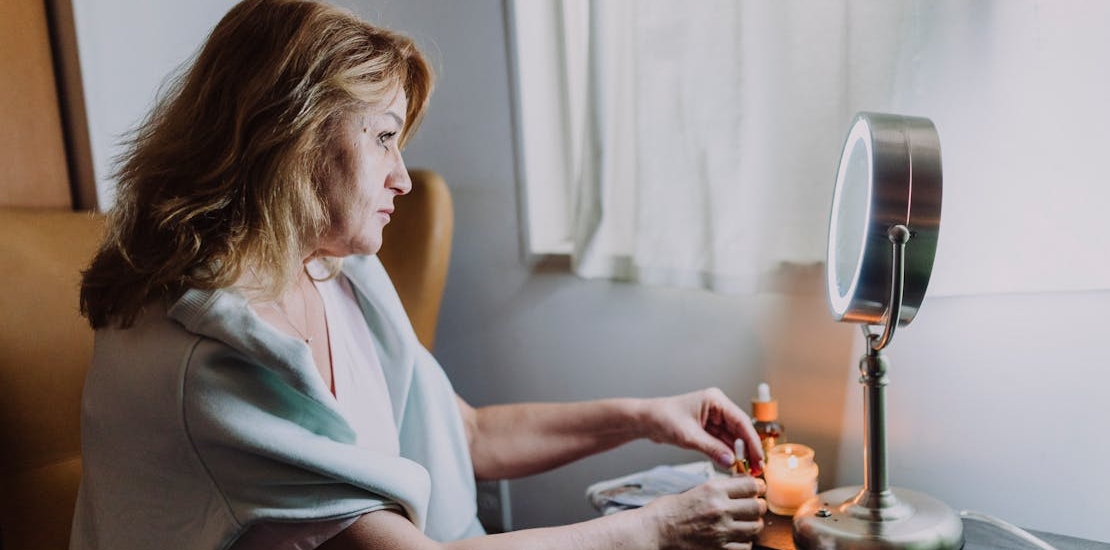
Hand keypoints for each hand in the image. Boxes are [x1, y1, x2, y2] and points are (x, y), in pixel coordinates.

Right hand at [640, 475, 765, 549]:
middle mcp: (720, 509)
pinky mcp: (719, 549)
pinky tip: (736, 536)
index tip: (758, 488)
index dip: (758, 486)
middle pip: (757, 506)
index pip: (751, 485)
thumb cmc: (670, 511)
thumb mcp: (698, 490)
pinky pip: (745, 546)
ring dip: (753, 524)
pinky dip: (744, 541)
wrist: (656, 531)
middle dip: (758, 505)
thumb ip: (722, 489)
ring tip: (745, 522)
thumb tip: (743, 486)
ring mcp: (721, 531)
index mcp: (714, 490)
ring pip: (755, 527)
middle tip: (754, 506)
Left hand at [641, 388, 764, 474]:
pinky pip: (723, 441)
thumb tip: (732, 462)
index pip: (741, 422)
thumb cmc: (663, 419)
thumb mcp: (689, 437)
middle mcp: (718, 407)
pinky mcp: (708, 428)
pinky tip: (735, 465)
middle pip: (740, 430)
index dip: (752, 441)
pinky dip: (728, 453)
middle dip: (748, 449)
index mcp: (715, 400)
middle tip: (757, 468)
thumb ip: (711, 449)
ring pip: (733, 437)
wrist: (646, 420)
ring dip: (740, 453)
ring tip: (749, 470)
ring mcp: (714, 418)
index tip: (759, 458)